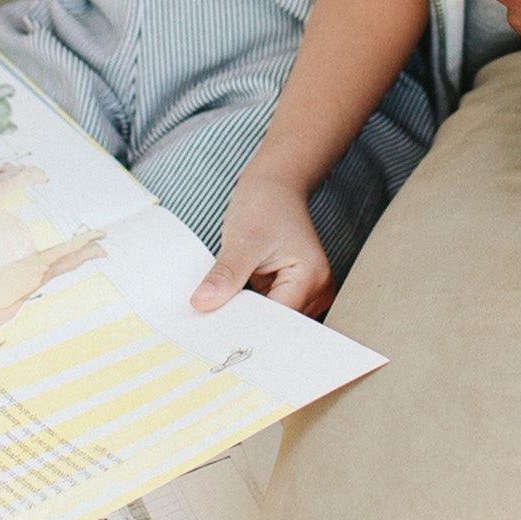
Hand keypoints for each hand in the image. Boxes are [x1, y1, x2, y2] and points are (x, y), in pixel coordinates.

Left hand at [192, 171, 335, 317]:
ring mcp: (307, 293)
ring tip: (221, 309)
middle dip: (246, 324)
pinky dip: (249, 309)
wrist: (275, 187)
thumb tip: (203, 303)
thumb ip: (225, 274)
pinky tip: (231, 303)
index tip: (215, 332)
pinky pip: (268, 311)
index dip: (247, 326)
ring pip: (272, 322)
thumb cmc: (266, 205)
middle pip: (277, 325)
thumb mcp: (242, 239)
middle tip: (210, 324)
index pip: (278, 321)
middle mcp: (317, 290)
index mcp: (312, 278)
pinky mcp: (292, 292)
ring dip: (247, 317)